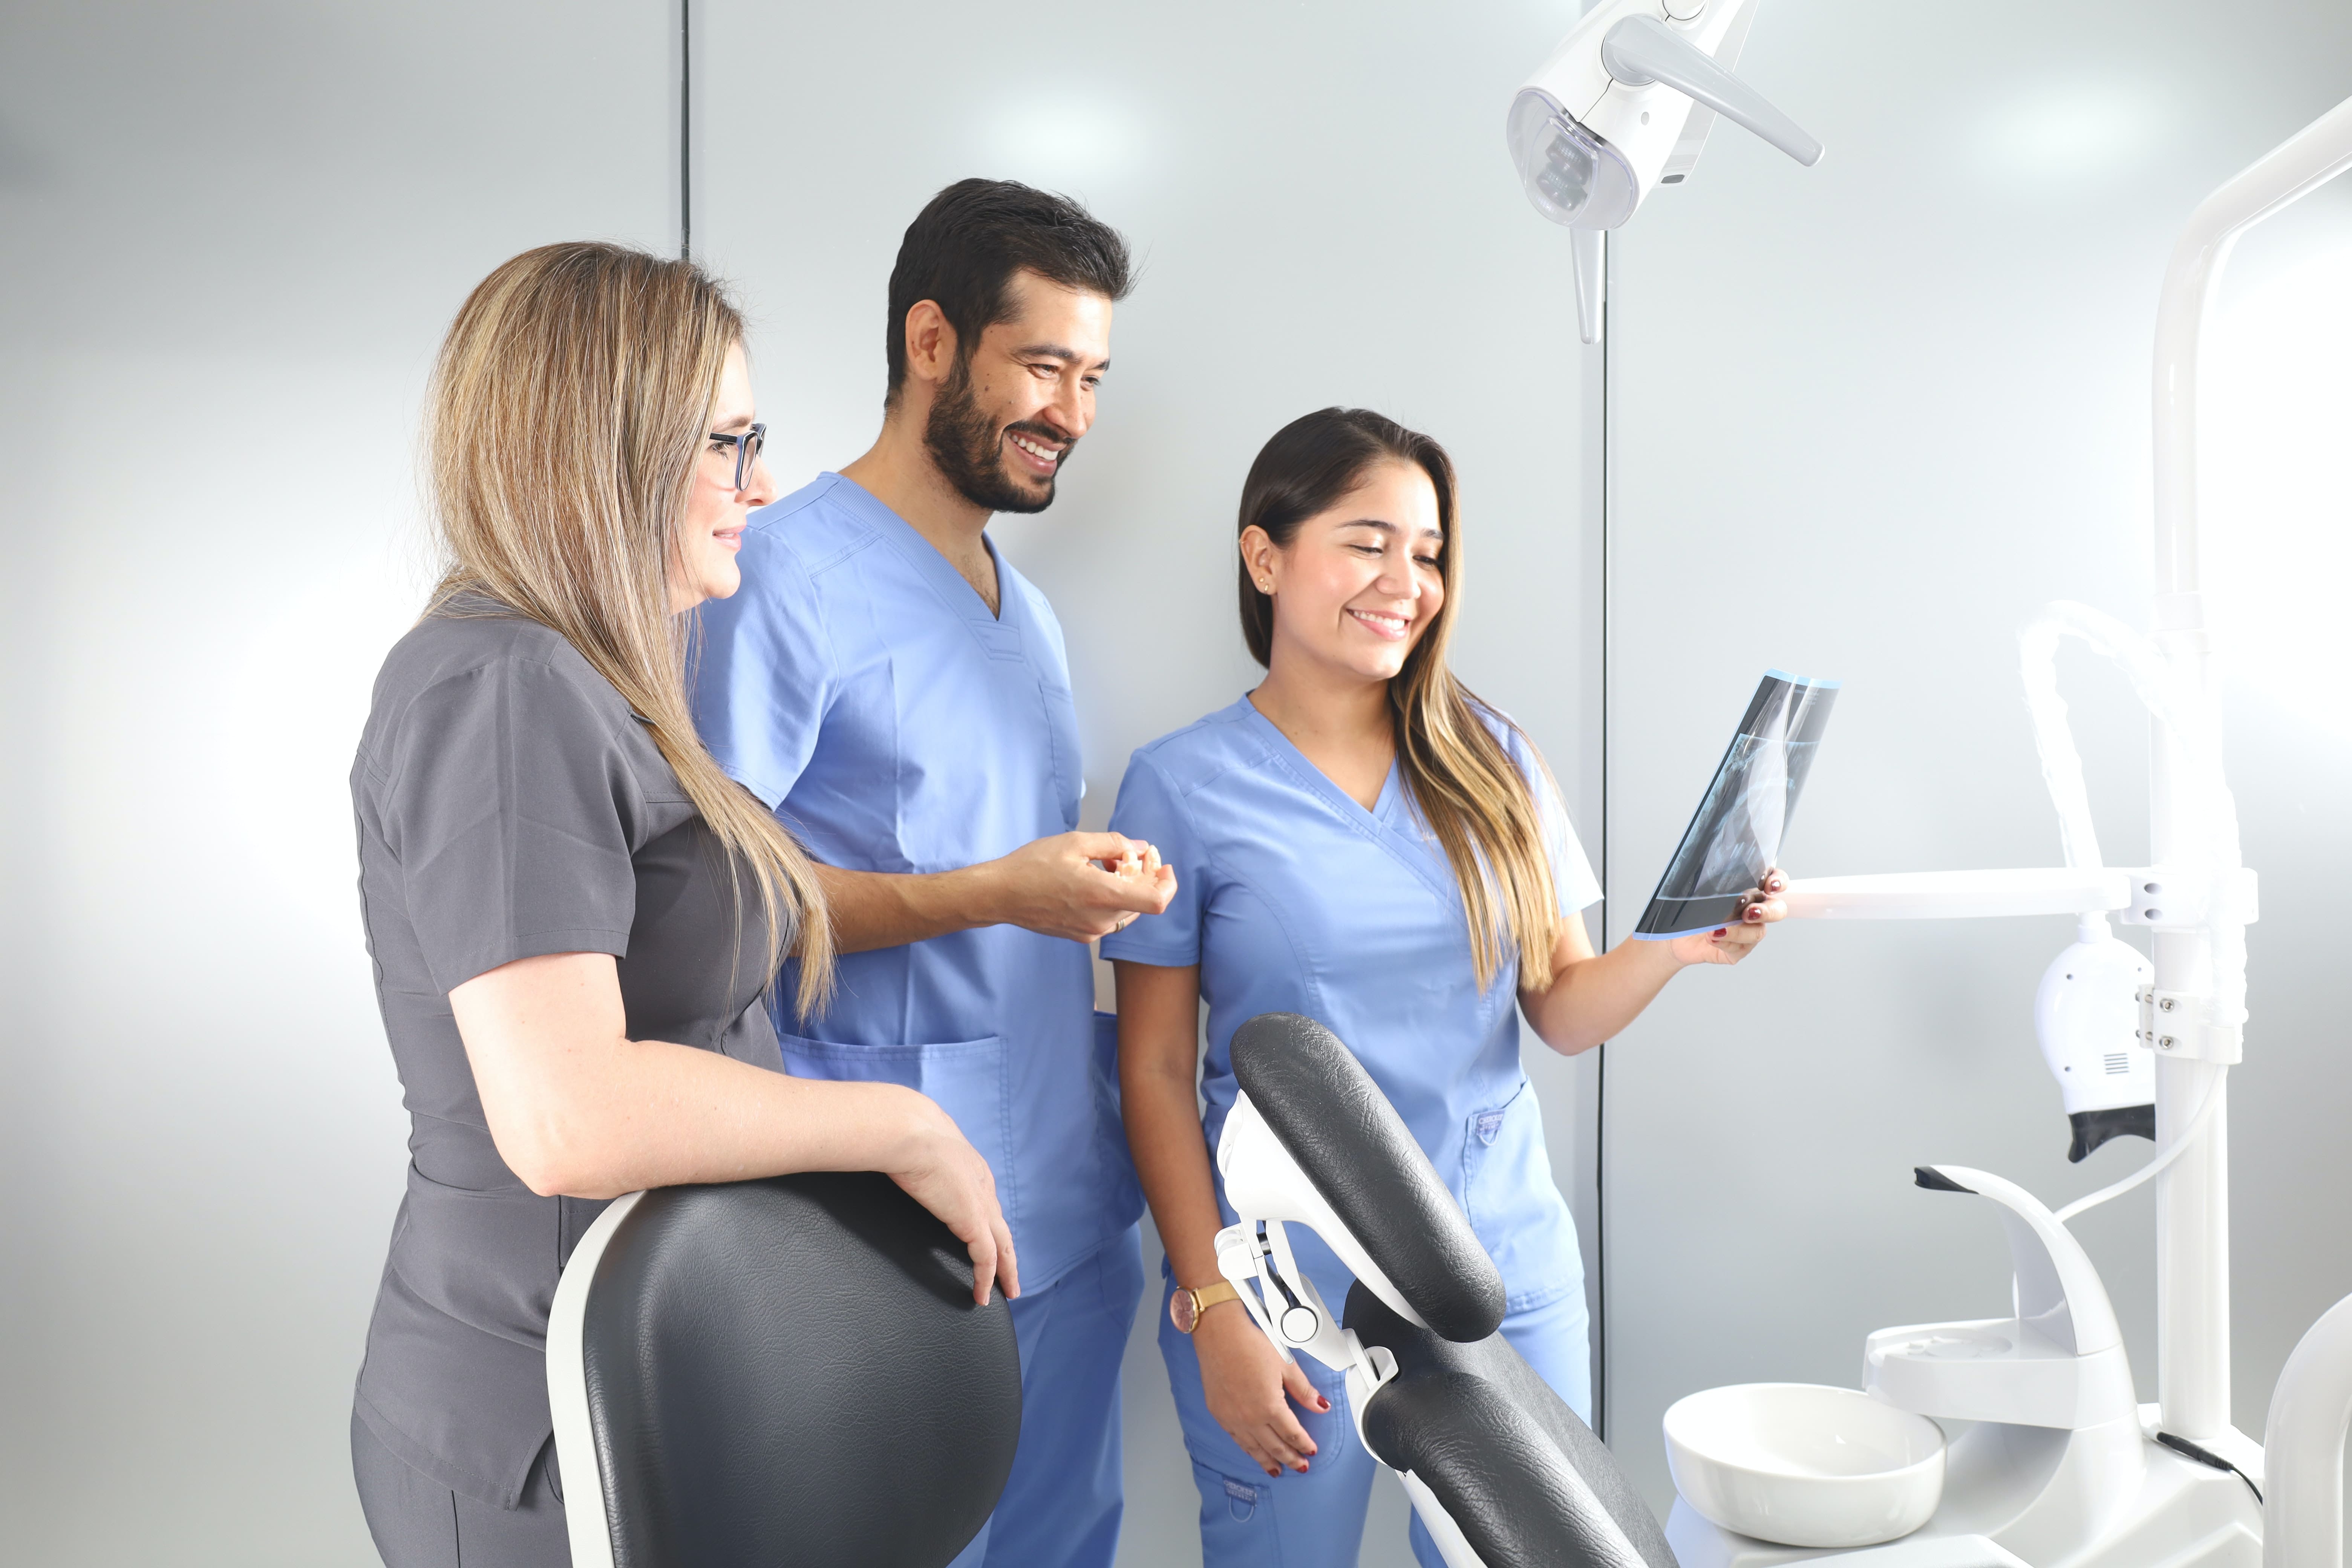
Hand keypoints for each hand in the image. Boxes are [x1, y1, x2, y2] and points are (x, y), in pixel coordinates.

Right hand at [882, 1088, 1019, 1304]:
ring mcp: (982, 1204)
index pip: (987, 1202)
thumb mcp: (918, 1147)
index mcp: (971, 1167)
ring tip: (1008, 1289)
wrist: (908, 1130)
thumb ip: (919, 1159)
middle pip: (1002, 1226)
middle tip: (1011, 1275)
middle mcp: (983, 1186)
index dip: (990, 1223)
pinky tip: (981, 1295)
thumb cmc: (904, 1133)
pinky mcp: (974, 1221)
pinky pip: (986, 1258)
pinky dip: (986, 1279)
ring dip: (1006, 1269)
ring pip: (1003, 1245)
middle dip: (1008, 1251)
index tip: (989, 1239)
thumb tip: (898, 1161)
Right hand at [977, 831, 1175, 941]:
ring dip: (1127, 889)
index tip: (1163, 867)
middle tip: (1126, 856)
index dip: (1168, 883)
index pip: (1157, 901)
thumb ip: (1113, 844)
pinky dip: (1111, 901)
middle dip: (1143, 878)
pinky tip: (1093, 882)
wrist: (1001, 895)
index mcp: (1103, 896)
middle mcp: (1101, 920)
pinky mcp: (1081, 937)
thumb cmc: (1032, 866)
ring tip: (1105, 867)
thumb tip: (1139, 848)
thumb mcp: (1075, 842)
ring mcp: (1091, 932)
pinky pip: (1109, 919)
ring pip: (1127, 912)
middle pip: (1142, 902)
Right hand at [1193, 1298, 1329, 1476]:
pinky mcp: (1219, 1414)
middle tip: (1300, 1466)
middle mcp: (1250, 1418)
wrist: (1219, 1335)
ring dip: (1268, 1461)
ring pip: (1254, 1449)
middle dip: (1290, 1458)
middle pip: (1275, 1446)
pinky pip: (1237, 1439)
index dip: (1304, 1444)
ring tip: (1277, 1470)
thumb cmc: (1249, 1345)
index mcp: (1270, 1406)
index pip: (1292, 1433)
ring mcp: (1232, 1418)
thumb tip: (1321, 1406)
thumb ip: (1304, 1390)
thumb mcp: (1285, 1365)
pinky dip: (1248, 1450)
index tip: (1311, 1451)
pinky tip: (1253, 1452)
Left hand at [1667, 866, 1787, 966]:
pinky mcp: (1739, 950)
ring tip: (1719, 928)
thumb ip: (1715, 883)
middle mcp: (1754, 910)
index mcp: (1749, 889)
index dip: (1778, 882)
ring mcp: (1748, 932)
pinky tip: (1712, 938)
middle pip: (1777, 910)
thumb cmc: (1689, 908)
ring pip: (1758, 932)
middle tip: (1749, 913)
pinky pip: (1741, 948)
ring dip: (1739, 931)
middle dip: (1767, 911)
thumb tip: (1724, 885)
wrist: (1673, 934)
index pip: (1775, 881)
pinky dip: (1725, 942)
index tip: (1769, 885)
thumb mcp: (1699, 889)